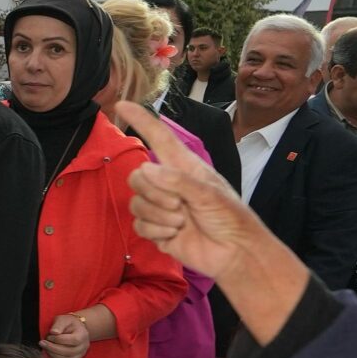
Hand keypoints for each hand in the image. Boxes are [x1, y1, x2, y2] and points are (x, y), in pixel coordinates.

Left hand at [41, 314, 90, 357]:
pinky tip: (49, 353)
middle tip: (42, 343)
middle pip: (69, 352)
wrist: (75, 329)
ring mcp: (80, 355)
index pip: (73, 340)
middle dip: (53, 348)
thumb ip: (59, 325)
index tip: (49, 336)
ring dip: (53, 354)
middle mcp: (83, 347)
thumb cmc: (68, 323)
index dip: (59, 339)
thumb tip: (53, 332)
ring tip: (45, 347)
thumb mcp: (63, 319)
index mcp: (83, 335)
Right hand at [113, 103, 272, 284]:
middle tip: (179, 205)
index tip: (121, 104)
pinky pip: (139, 225)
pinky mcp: (157, 230)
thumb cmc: (231, 217)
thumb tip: (145, 169)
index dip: (141, 120)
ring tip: (181, 221)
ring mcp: (162, 208)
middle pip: (137, 176)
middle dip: (154, 192)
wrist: (234, 254)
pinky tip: (175, 234)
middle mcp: (169, 184)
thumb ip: (177, 181)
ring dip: (158, 214)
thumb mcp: (209, 193)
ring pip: (136, 202)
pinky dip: (156, 230)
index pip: (159, 137)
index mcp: (184, 167)